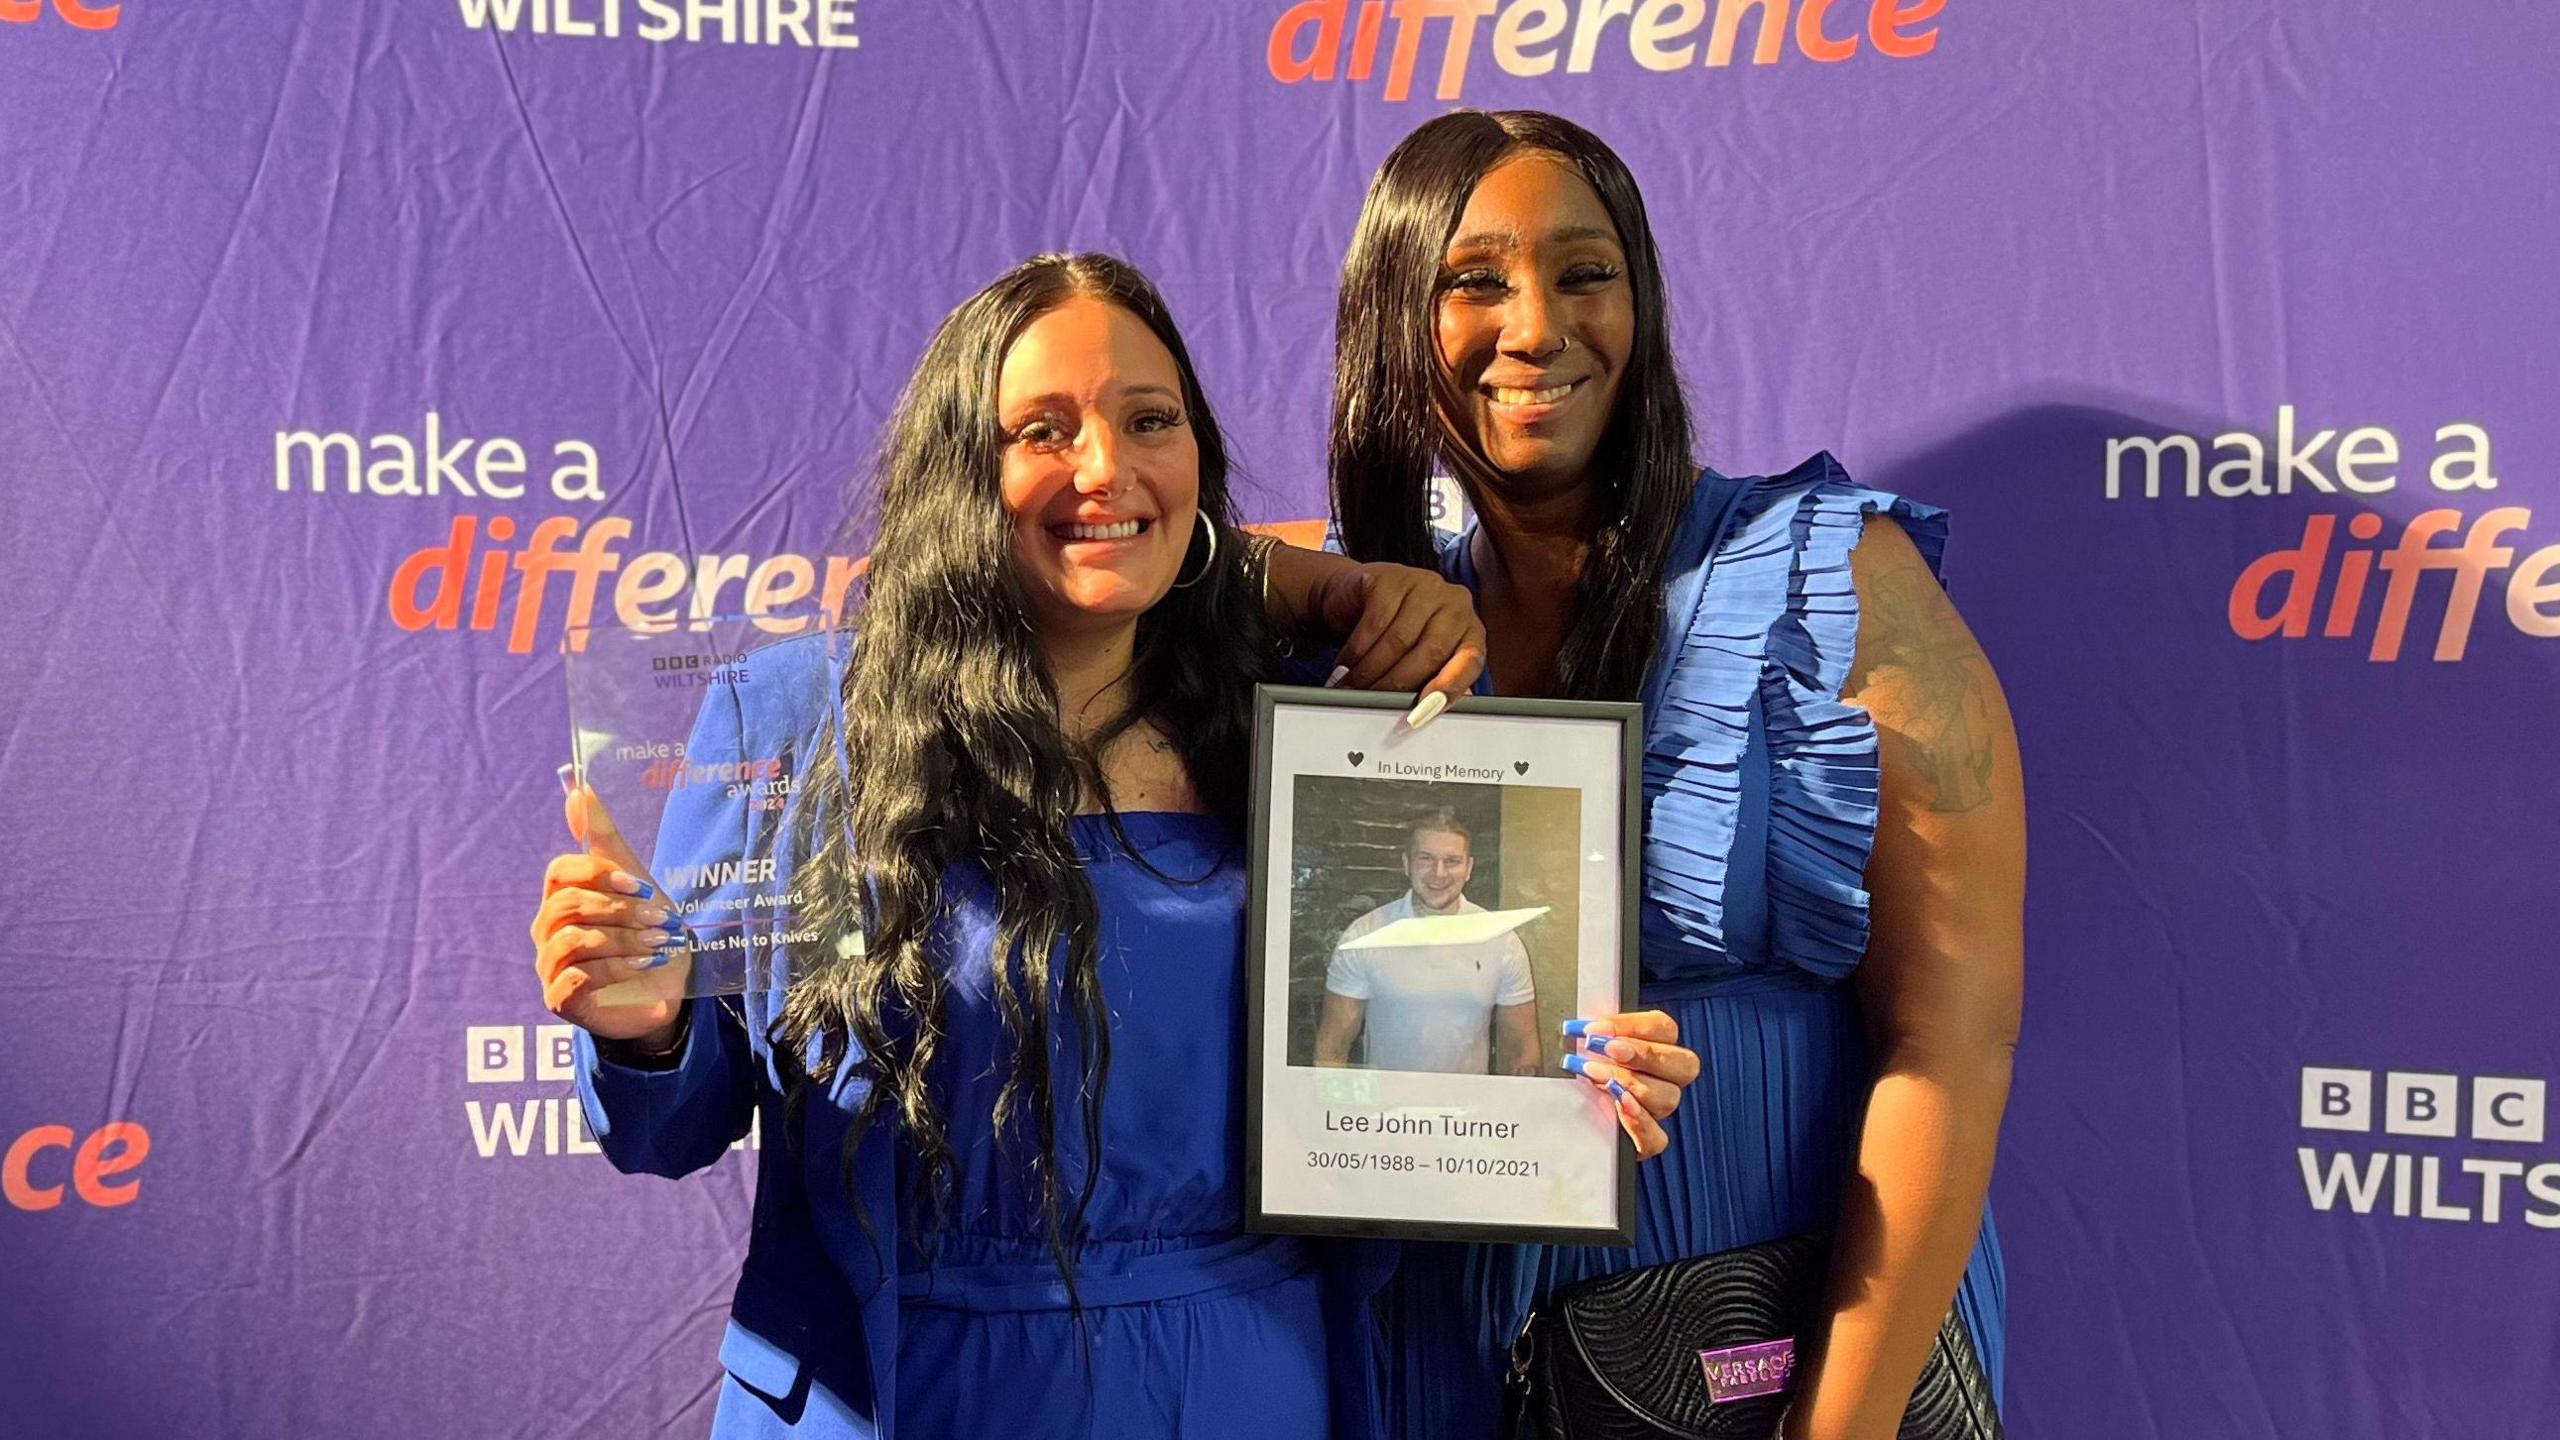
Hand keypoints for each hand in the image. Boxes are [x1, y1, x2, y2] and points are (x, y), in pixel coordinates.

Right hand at [528, 778, 689, 1044]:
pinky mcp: (561, 1001)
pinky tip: (639, 967)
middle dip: (619, 911)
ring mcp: (551, 967)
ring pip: (573, 942)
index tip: (638, 883)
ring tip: (659, 946)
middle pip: (567, 907)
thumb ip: (604, 839)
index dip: (597, 874)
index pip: (560, 873)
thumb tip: (579, 789)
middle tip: (661, 921)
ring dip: (623, 941)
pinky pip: (571, 981)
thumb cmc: (645, 930)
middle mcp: (548, 931)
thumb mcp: (634, 881)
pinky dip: (611, 971)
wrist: (668, 986)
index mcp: (562, 897)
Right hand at [1313, 561, 1485, 722]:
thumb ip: (1431, 683)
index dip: (1448, 690)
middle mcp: (1455, 603)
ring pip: (1400, 639)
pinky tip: (1345, 664)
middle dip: (1396, 684)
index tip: (1421, 714)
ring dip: (1370, 671)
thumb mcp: (1417, 659)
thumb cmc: (1391, 634)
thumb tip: (1432, 714)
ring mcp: (1426, 585)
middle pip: (1431, 652)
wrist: (1354, 597)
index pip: (1470, 662)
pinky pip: (1376, 620)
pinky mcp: (1393, 576)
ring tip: (1350, 687)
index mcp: (1469, 629)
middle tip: (1371, 702)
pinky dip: (1357, 649)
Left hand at [1559, 1011, 1698, 1159]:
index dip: (1632, 1025)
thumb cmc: (1576, 1072)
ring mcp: (1658, 1111)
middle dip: (1644, 1053)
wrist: (1558, 1121)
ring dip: (1631, 1082)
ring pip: (1668, 1097)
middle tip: (1607, 1049)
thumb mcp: (1583, 1047)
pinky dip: (1639, 1120)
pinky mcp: (1646, 1141)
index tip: (1596, 1028)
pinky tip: (1618, 1106)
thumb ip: (1594, 1033)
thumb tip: (1587, 1027)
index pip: (1663, 1028)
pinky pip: (1657, 1137)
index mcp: (1655, 1046)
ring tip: (1594, 1074)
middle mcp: (1665, 1078)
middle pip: (1683, 1064)